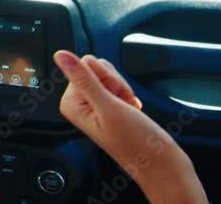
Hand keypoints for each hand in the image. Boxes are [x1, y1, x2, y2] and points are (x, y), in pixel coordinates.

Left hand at [53, 51, 206, 203]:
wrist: (160, 165)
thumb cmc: (135, 142)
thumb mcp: (108, 106)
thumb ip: (83, 78)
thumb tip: (60, 55)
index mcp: (71, 102)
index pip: (86, 64)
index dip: (106, 77)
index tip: (115, 98)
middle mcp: (79, 103)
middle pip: (97, 68)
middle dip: (116, 83)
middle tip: (123, 106)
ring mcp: (93, 104)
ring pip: (109, 75)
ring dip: (123, 89)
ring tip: (127, 109)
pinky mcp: (107, 106)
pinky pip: (117, 85)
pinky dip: (128, 95)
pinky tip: (131, 110)